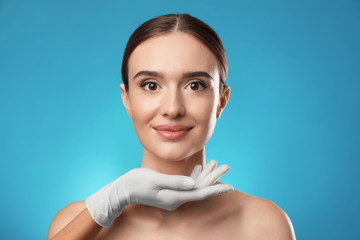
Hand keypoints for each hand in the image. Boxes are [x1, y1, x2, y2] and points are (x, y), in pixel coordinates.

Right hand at [86, 161, 232, 227]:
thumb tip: (193, 184)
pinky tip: (200, 168)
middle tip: (227, 166)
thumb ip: (174, 182)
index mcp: (175, 197)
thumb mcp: (155, 180)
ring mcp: (173, 196)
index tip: (230, 187)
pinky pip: (187, 184)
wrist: (123, 190)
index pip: (200, 193)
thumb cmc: (136, 183)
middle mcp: (176, 198)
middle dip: (214, 177)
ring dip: (206, 175)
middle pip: (200, 188)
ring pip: (195, 185)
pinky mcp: (169, 191)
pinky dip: (195, 176)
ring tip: (217, 163)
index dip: (216, 189)